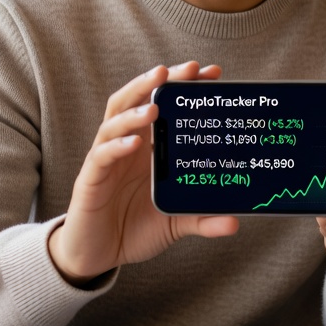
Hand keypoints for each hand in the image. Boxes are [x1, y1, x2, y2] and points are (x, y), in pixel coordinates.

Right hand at [47, 62, 238, 284]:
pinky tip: (134, 143)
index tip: (212, 74)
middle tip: (187, 70)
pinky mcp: (91, 178)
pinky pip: (102, 156)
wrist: (98, 255)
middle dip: (160, 82)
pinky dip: (117, 145)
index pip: (164, 104)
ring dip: (135, 109)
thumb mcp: (175, 223)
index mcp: (148, 146)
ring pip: (115, 119)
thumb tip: (235, 222)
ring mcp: (107, 158)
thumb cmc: (135, 228)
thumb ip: (202, 219)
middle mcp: (127, 143)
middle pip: (138, 99)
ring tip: (156, 105)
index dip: (183, 86)